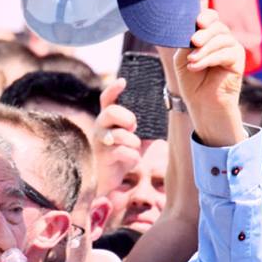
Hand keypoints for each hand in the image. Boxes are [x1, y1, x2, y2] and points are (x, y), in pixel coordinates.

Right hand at [92, 78, 139, 195]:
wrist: (112, 179)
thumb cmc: (124, 155)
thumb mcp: (132, 137)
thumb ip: (138, 127)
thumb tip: (161, 113)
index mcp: (107, 119)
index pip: (106, 99)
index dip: (113, 89)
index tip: (123, 81)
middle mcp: (100, 127)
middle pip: (110, 112)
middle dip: (126, 117)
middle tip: (134, 126)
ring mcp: (100, 142)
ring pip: (117, 135)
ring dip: (132, 141)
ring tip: (135, 147)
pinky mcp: (103, 158)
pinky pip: (121, 152)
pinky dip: (132, 157)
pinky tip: (132, 160)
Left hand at [172, 9, 246, 145]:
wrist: (202, 104)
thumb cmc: (191, 81)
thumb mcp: (182, 58)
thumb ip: (186, 43)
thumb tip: (192, 31)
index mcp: (210, 35)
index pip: (211, 17)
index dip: (206, 16)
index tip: (197, 22)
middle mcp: (223, 39)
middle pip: (217, 26)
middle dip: (204, 33)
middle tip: (193, 42)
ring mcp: (232, 48)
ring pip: (221, 40)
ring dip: (204, 50)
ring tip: (192, 62)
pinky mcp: (238, 60)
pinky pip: (226, 53)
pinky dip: (209, 59)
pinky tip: (196, 67)